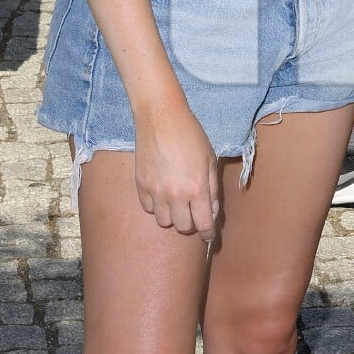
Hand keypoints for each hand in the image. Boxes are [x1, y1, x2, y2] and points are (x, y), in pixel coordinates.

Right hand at [133, 94, 218, 238]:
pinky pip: (148, 208)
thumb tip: (212, 210)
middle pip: (183, 227)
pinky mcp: (140, 184)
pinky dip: (156, 206)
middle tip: (193, 213)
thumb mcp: (210, 159)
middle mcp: (175, 194)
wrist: (161, 117)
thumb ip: (213, 188)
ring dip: (172, 216)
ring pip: (163, 221)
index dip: (209, 234)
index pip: (203, 224)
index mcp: (197, 188)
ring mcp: (155, 191)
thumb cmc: (190, 135)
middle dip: (191, 224)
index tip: (209, 236)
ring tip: (177, 203)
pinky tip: (162, 193)